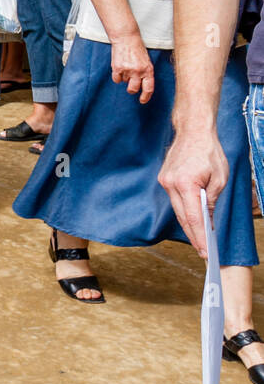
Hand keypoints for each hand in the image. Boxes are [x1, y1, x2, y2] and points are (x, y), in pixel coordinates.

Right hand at [110, 34, 154, 103]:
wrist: (126, 38)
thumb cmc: (137, 49)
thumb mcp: (146, 61)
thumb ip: (145, 73)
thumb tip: (141, 85)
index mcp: (148, 70)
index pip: (148, 88)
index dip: (145, 96)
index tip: (142, 101)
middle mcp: (138, 71)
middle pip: (133, 89)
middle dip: (132, 89)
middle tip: (131, 87)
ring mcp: (127, 70)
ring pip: (124, 82)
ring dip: (124, 77)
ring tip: (126, 67)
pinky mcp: (117, 68)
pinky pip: (116, 79)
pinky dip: (117, 76)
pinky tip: (119, 68)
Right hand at [159, 127, 227, 257]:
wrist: (192, 132)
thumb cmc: (209, 152)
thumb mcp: (219, 178)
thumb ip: (211, 200)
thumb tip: (207, 219)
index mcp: (186, 184)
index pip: (193, 217)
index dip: (199, 236)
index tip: (205, 251)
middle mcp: (171, 184)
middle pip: (182, 217)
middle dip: (193, 235)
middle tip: (203, 251)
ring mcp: (165, 182)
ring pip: (177, 210)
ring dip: (189, 224)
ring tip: (200, 240)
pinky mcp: (164, 179)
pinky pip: (175, 200)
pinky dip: (184, 211)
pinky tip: (192, 219)